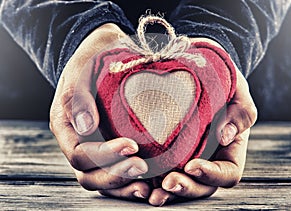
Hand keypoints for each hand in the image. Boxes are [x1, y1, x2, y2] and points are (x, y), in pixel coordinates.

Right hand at [50, 23, 150, 199]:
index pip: (80, 154)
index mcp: (65, 127)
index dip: (104, 155)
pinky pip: (113, 173)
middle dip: (116, 174)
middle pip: (89, 174)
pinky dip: (127, 182)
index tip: (131, 146)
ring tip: (146, 186)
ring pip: (101, 179)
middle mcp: (77, 143)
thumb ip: (79, 97)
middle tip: (142, 167)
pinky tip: (146, 184)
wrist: (100, 57)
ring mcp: (92, 149)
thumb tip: (86, 127)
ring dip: (123, 185)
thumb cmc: (90, 63)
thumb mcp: (81, 72)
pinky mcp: (108, 149)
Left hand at [146, 38, 256, 205]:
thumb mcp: (238, 92)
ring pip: (180, 184)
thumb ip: (240, 113)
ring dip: (166, 192)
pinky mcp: (168, 155)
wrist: (199, 74)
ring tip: (152, 193)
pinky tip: (137, 181)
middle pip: (201, 186)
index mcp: (228, 152)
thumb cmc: (223, 84)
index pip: (227, 173)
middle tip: (168, 183)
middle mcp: (208, 160)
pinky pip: (160, 173)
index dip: (211, 175)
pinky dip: (150, 181)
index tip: (192, 166)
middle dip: (185, 188)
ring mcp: (187, 159)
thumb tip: (224, 136)